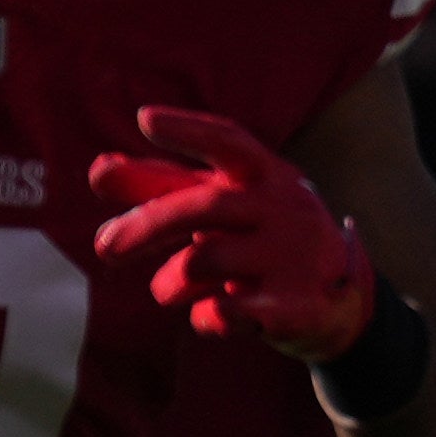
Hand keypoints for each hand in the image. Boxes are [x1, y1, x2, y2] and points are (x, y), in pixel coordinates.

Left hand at [84, 105, 374, 361]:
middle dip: (146, 226)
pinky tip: (208, 314)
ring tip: (169, 290)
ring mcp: (295, 257)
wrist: (337, 300)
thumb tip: (98, 168)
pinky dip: (205, 318)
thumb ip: (161, 186)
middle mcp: (284, 208)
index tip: (144, 119)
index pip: (230, 142)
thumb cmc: (259, 238)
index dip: (188, 129)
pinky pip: (228, 313)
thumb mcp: (219, 206)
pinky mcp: (295, 308)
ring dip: (170, 282)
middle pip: (203, 207)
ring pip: (207, 261)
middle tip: (104, 248)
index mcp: (264, 176)